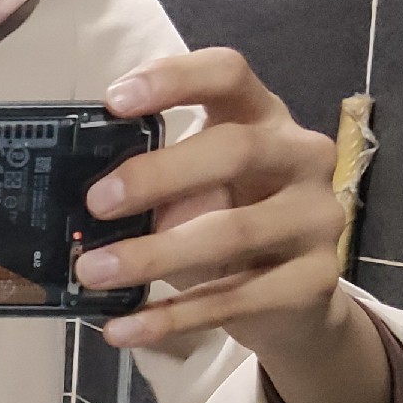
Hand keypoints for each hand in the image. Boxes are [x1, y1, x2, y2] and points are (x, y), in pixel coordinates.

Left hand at [76, 48, 393, 402]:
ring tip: (92, 273)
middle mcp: (302, 157)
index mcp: (264, 117)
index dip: (173, 79)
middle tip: (96, 202)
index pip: (228, 74)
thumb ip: (155, 185)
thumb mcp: (194, 193)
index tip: (114, 101)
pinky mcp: (315, 281)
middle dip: (159, 175)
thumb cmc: (229, 223)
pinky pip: (233, 300)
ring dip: (153, 255)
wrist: (294, 300)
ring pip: (233, 232)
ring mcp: (317, 218)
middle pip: (235, 150)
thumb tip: (86, 199)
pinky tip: (123, 327)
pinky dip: (170, 317)